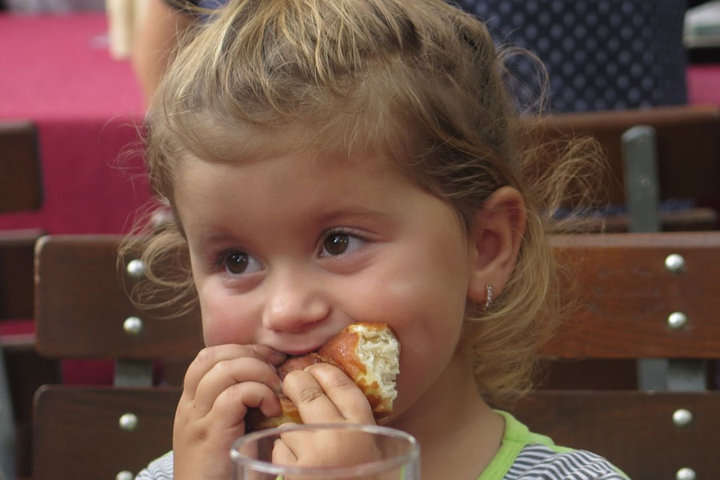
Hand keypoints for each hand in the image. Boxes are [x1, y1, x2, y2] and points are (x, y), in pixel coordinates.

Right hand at [172, 344, 285, 479]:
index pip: (210, 356)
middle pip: (213, 356)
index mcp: (193, 404)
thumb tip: (284, 381)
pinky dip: (259, 393)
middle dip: (251, 355)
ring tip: (276, 391)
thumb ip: (249, 406)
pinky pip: (234, 394)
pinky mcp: (210, 433)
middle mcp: (189, 407)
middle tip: (277, 369)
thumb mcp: (238, 432)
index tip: (271, 360)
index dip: (243, 351)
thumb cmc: (230, 475)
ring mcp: (197, 419)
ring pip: (224, 369)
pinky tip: (272, 409)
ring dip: (258, 372)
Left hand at [272, 363, 379, 469]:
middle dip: (296, 383)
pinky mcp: (291, 472)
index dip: (325, 372)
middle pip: (308, 393)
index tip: (315, 369)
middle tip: (292, 382)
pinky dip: (285, 454)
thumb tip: (337, 401)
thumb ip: (360, 428)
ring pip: (290, 426)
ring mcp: (311, 454)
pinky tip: (298, 464)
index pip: (341, 385)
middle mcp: (336, 437)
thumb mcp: (376, 452)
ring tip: (304, 444)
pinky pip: (280, 450)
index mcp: (363, 429)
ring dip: (293, 431)